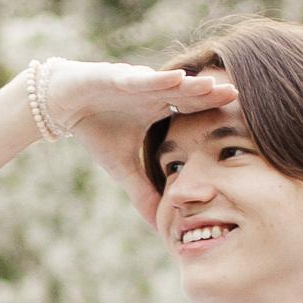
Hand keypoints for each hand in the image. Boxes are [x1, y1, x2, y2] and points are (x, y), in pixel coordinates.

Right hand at [30, 59, 238, 228]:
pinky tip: (175, 78)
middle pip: (188, 92)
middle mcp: (152, 92)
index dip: (214, 113)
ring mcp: (135, 82)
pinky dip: (155, 80)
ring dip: (190, 84)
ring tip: (213, 86)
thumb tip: (159, 226)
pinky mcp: (114, 77)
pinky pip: (138, 79)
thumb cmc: (95, 129)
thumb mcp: (122, 168)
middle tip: (238, 96)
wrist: (61, 105)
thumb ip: (143, 193)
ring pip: (168, 82)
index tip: (241, 121)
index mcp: (159, 109)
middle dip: (211, 94)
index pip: (193, 110)